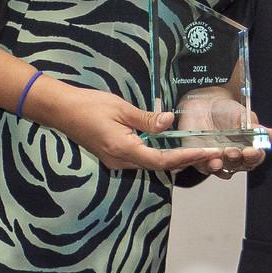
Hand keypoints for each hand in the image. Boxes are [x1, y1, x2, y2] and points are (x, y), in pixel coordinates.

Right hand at [23, 76, 254, 175]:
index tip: (206, 152)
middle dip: (186, 161)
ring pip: (152, 165)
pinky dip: (161, 156)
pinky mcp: (115, 156)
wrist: (60, 110)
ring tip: (199, 152)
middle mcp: (121, 162)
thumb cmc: (89, 106)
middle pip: (160, 166)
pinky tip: (174, 148)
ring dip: (175, 160)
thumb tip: (171, 122)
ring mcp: (117, 162)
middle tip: (211, 154)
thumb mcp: (122, 108)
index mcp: (124, 150)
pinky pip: (142, 160)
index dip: (186, 157)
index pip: (162, 160)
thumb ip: (148, 119)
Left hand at [203, 107, 271, 179]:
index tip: (252, 150)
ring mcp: (218, 161)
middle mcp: (234, 158)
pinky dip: (205, 163)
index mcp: (248, 148)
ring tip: (220, 155)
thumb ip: (255, 128)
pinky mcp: (200, 160)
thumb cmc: (226, 112)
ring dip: (222, 165)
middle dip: (238, 160)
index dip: (255, 156)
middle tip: (234, 151)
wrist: (204, 105)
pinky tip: (207, 156)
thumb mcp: (243, 116)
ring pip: (223, 170)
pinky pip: (203, 167)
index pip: (255, 158)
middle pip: (239, 166)